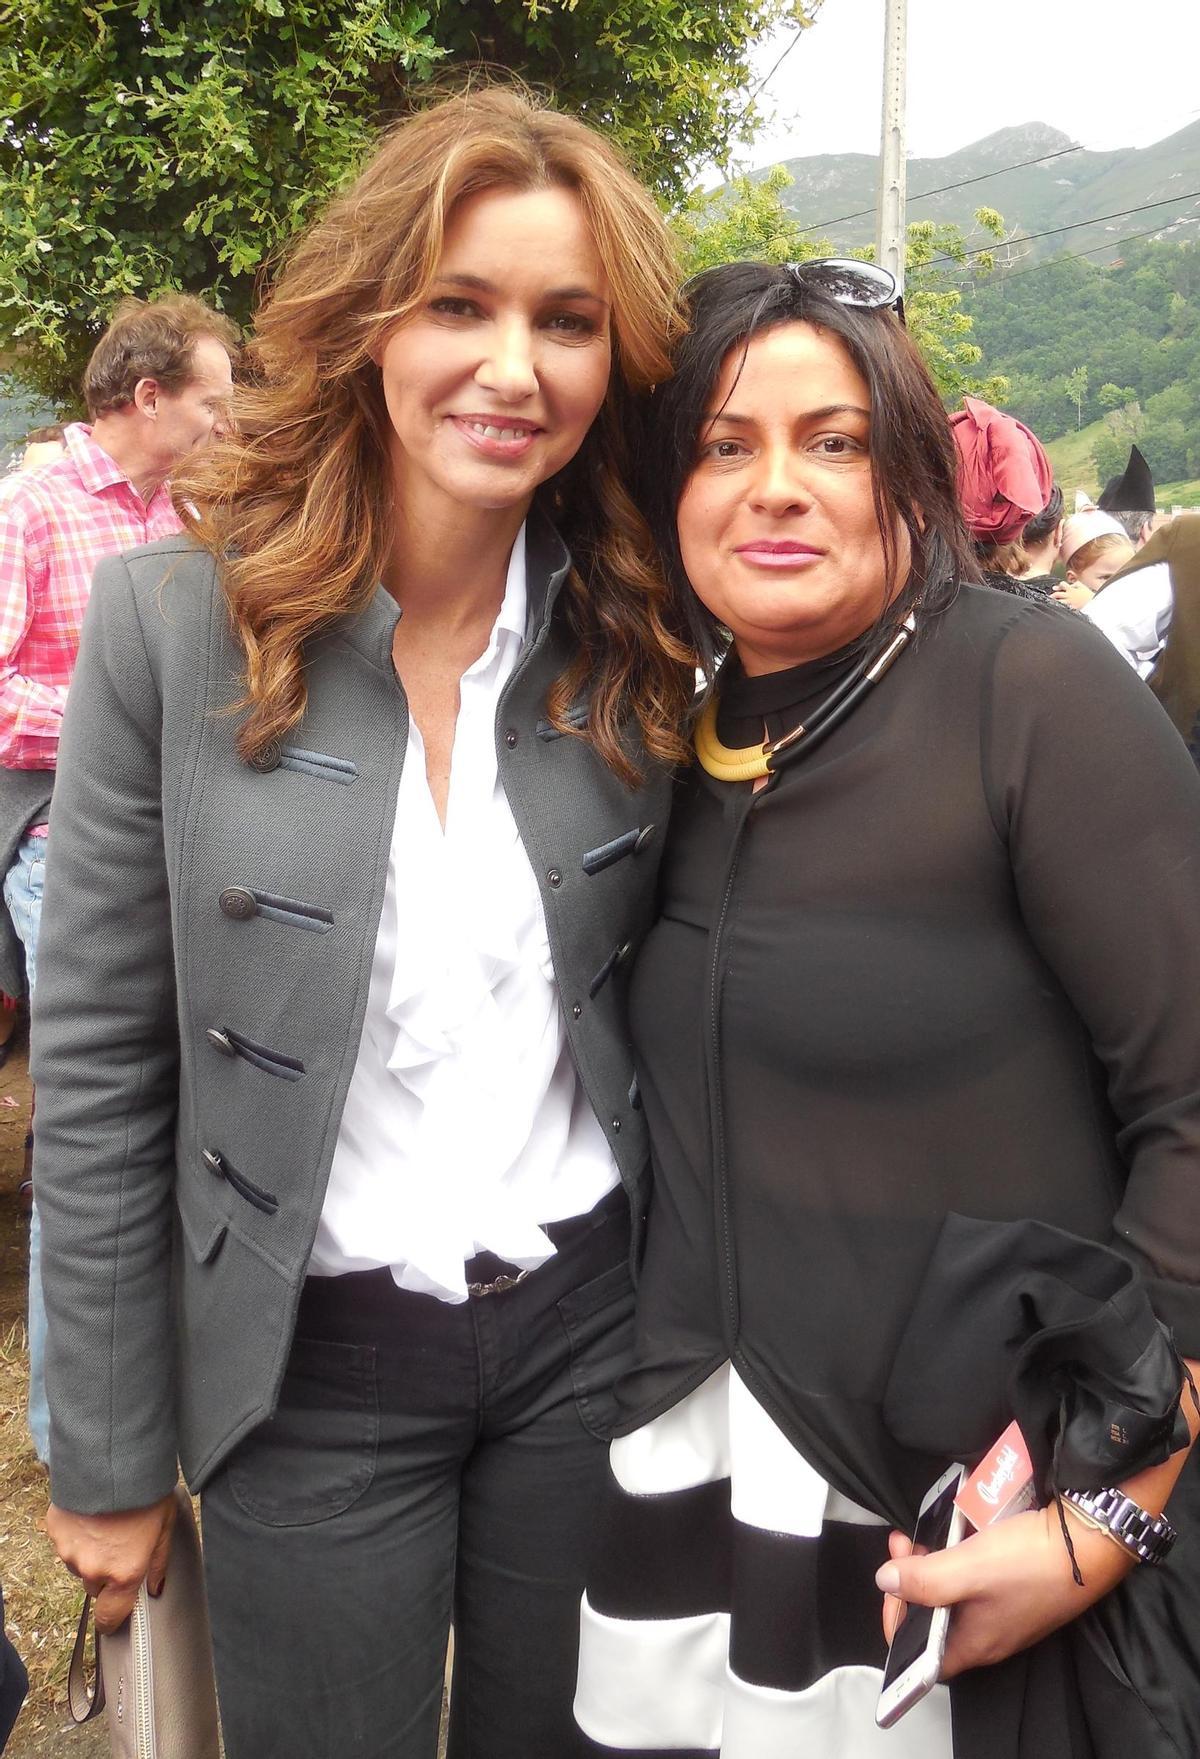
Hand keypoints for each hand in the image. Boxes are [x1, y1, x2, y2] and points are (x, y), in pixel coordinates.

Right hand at [46, 1494, 177, 1632]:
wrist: (114, 1459)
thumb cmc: (147, 1491)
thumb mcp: (166, 1525)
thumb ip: (160, 1562)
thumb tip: (155, 1588)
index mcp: (125, 1572)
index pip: (110, 1616)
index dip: (112, 1619)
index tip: (114, 1617)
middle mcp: (95, 1568)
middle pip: (96, 1586)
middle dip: (106, 1573)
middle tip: (120, 1544)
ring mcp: (71, 1552)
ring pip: (79, 1565)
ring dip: (90, 1552)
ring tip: (107, 1524)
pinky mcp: (56, 1533)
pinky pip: (66, 1543)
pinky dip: (77, 1535)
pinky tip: (91, 1514)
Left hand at [876, 1503, 1133, 1677]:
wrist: (1090, 1542)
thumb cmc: (1031, 1562)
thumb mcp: (969, 1569)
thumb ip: (924, 1579)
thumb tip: (885, 1581)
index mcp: (975, 1644)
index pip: (921, 1654)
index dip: (897, 1621)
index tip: (892, 1581)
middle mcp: (988, 1635)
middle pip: (933, 1620)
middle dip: (909, 1581)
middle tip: (903, 1544)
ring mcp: (1004, 1611)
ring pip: (952, 1595)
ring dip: (930, 1566)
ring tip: (922, 1535)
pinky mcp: (1016, 1588)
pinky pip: (974, 1579)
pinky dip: (956, 1558)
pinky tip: (954, 1534)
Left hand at [1051, 583, 1094, 609]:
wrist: (1092, 602)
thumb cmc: (1087, 594)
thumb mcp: (1081, 586)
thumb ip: (1074, 583)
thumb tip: (1069, 584)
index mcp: (1071, 589)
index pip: (1062, 584)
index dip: (1059, 585)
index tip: (1056, 587)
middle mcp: (1069, 596)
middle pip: (1057, 594)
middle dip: (1052, 595)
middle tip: (1050, 597)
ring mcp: (1069, 602)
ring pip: (1058, 602)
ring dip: (1054, 602)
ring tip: (1050, 603)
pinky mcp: (1071, 608)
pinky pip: (1063, 608)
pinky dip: (1060, 607)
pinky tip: (1057, 608)